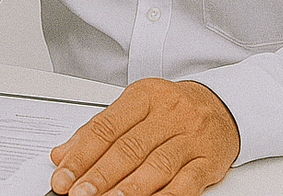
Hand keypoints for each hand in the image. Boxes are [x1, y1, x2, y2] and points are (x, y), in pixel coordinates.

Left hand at [49, 78, 239, 195]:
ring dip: (129, 188)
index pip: (105, 127)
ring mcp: (189, 137)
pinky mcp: (208, 160)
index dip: (82, 153)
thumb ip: (98, 129)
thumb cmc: (170, 107)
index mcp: (143, 96)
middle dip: (100, 174)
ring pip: (156, 166)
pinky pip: (187, 182)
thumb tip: (62, 153)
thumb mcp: (133, 107)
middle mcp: (166, 114)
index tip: (64, 174)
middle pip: (128, 148)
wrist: (220, 106)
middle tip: (79, 193)